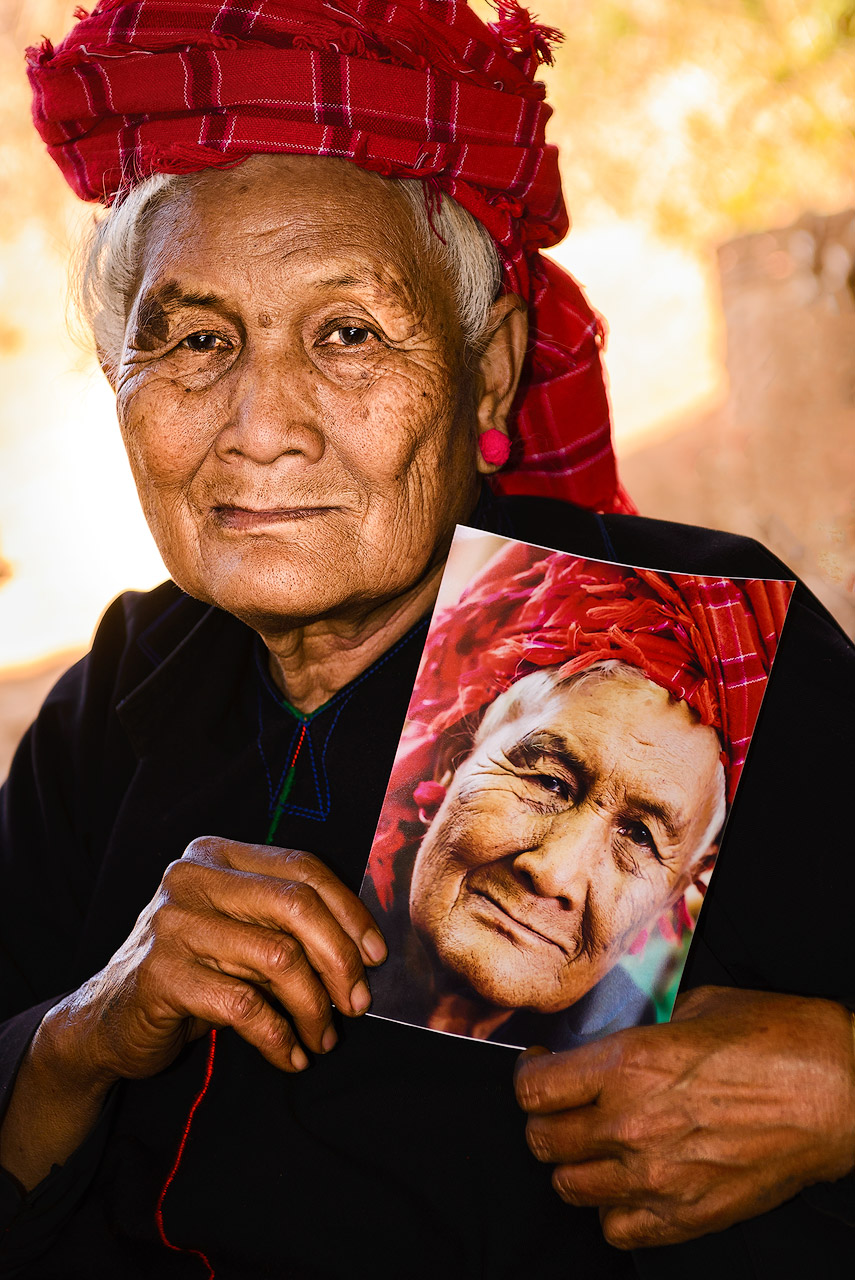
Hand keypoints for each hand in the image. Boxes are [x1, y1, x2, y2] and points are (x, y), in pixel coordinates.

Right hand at [44, 835, 386, 1088]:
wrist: (110, 1019)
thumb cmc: (195, 970)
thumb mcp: (240, 930)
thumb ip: (286, 921)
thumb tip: (366, 950)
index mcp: (218, 854)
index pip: (304, 868)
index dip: (350, 912)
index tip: (376, 956)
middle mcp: (191, 877)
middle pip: (297, 906)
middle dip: (340, 959)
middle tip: (356, 1003)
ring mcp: (172, 924)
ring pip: (278, 958)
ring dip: (313, 1008)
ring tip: (322, 1037)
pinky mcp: (160, 975)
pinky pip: (244, 1006)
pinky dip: (278, 1037)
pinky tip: (289, 1055)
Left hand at [514, 986, 854, 1248]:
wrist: (841, 1091)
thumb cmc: (778, 1039)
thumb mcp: (697, 1008)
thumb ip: (642, 1035)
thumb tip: (615, 1047)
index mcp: (627, 1064)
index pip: (532, 1088)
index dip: (529, 1076)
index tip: (539, 1069)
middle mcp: (630, 1123)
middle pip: (541, 1140)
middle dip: (545, 1120)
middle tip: (563, 1107)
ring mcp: (657, 1177)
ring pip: (570, 1187)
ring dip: (575, 1164)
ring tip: (594, 1145)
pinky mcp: (687, 1215)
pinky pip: (617, 1229)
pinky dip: (614, 1209)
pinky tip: (630, 1183)